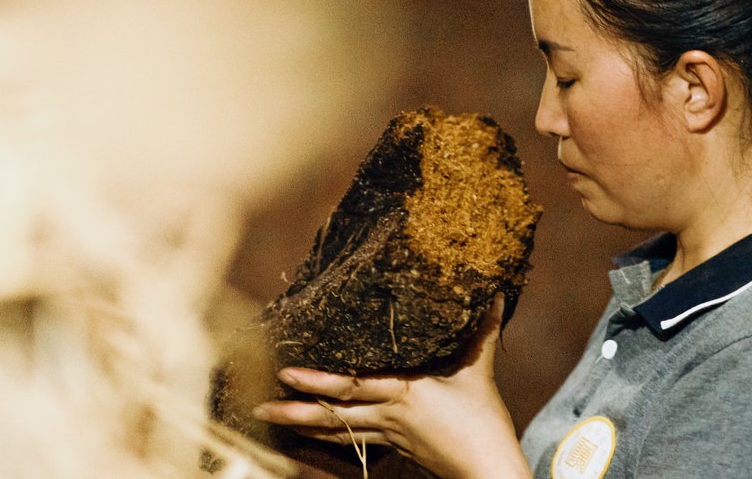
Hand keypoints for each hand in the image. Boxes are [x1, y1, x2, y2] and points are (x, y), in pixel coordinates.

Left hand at [253, 295, 531, 478]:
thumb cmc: (483, 419)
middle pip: (332, 415)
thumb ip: (483, 329)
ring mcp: (387, 434)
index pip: (352, 386)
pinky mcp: (392, 446)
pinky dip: (326, 434)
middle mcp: (388, 414)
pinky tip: (306, 432)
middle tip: (256, 407)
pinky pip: (351, 439)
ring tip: (266, 418)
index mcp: (404, 392)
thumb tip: (495, 289)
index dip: (318, 381)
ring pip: (335, 430)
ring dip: (300, 425)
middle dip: (293, 412)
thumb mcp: (480, 370)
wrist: (487, 468)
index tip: (285, 372)